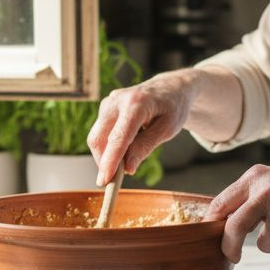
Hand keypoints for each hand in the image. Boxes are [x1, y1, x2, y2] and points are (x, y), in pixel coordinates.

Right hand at [87, 69, 196, 186]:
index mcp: (136, 103)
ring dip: (107, 155)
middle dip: (103, 162)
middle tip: (115, 181)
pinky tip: (126, 146)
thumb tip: (127, 168)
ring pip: (97, 137)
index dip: (110, 161)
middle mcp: (117, 100)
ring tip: (128, 159)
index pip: (118, 137)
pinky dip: (109, 146)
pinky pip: (101, 133)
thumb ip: (146, 146)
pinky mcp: (105, 107)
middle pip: (99, 138)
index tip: (105, 180)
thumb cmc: (173, 108)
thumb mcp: (167, 129)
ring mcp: (108, 102)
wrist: (171, 88)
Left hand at [206, 163, 269, 262]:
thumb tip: (224, 223)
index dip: (212, 223)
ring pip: (264, 244)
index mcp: (257, 176)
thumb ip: (252, 195)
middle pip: (233, 227)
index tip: (210, 236)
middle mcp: (266, 190)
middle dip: (229, 247)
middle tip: (232, 256)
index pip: (221, 202)